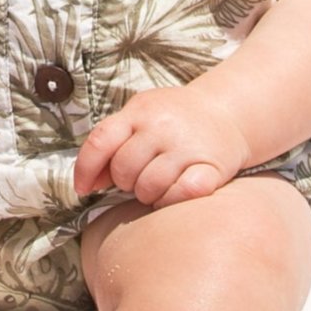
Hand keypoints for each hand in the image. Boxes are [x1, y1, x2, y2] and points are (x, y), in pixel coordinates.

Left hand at [72, 83, 250, 208]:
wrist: (226, 111)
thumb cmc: (174, 117)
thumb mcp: (141, 115)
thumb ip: (113, 141)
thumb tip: (89, 182)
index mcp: (140, 111)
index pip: (100, 141)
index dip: (85, 169)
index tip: (83, 189)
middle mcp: (162, 126)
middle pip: (123, 170)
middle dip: (125, 181)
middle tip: (139, 176)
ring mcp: (187, 146)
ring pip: (148, 188)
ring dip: (148, 195)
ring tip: (158, 184)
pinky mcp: (212, 167)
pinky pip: (181, 194)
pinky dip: (172, 199)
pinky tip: (174, 191)